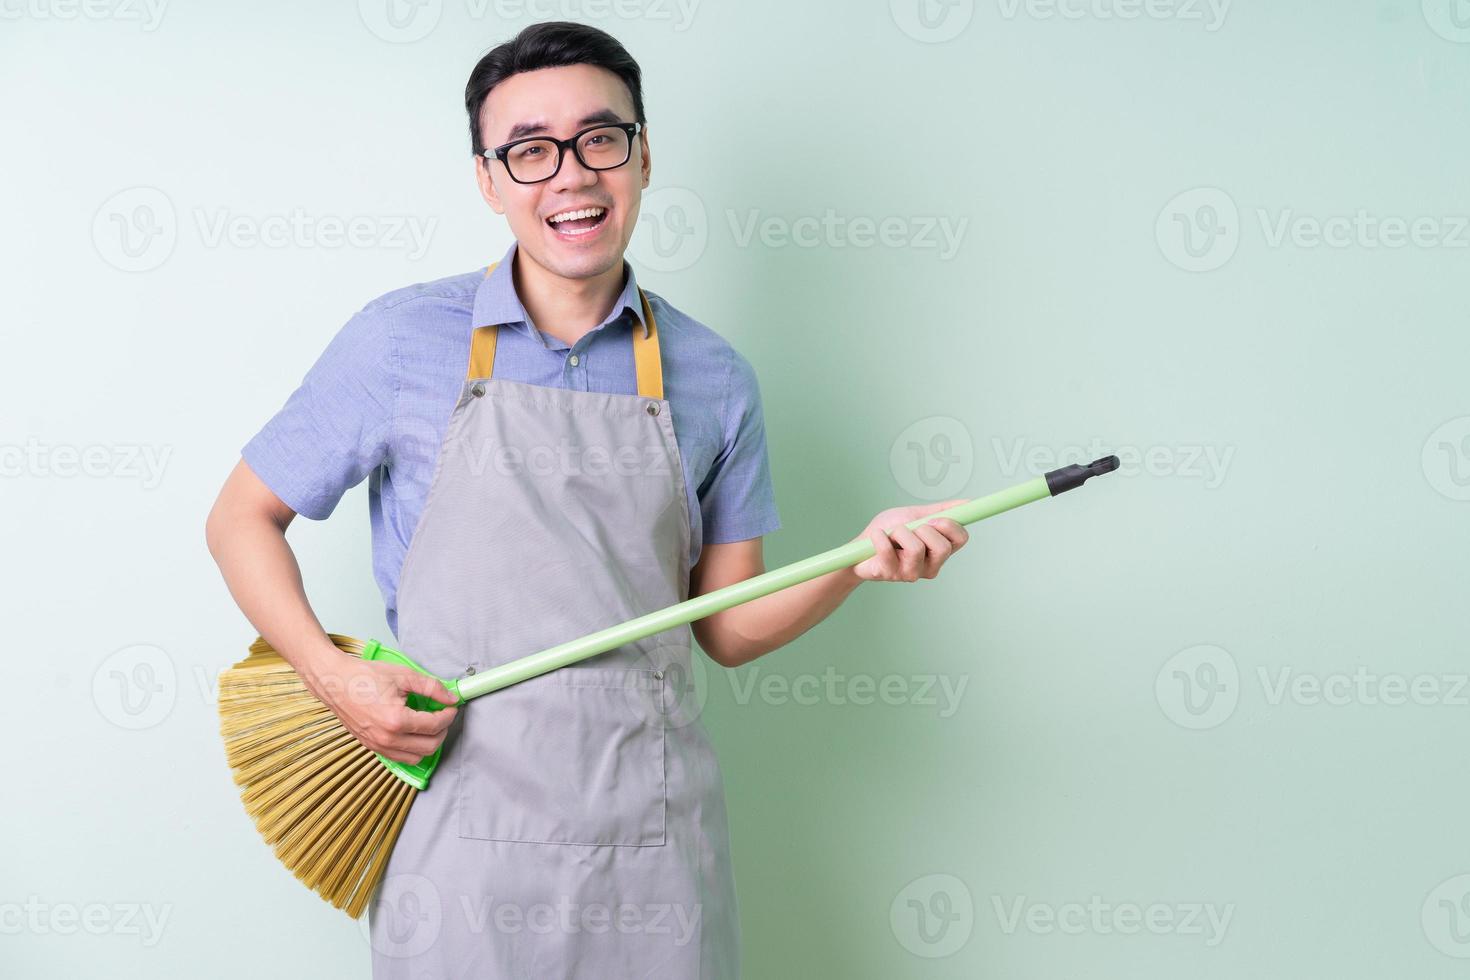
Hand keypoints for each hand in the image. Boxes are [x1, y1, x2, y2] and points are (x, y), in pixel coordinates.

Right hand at [303, 650, 459, 764]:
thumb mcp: (404, 676)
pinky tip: (414, 732)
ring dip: (429, 743)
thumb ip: (432, 688)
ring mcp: (378, 746)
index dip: (448, 716)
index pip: (434, 726)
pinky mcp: (372, 747)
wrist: (335, 682)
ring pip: (416, 758)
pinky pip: (400, 757)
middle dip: (442, 731)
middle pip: (429, 747)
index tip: (451, 706)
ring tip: (430, 724)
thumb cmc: (365, 676)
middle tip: (443, 715)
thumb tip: (451, 698)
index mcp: (396, 720)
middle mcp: (387, 739)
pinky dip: (413, 748)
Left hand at [850, 499, 969, 582]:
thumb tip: (967, 503)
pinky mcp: (890, 574)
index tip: (934, 519)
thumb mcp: (915, 515)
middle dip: (923, 529)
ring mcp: (911, 573)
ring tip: (891, 534)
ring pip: (916, 549)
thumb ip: (940, 510)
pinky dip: (879, 537)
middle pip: (943, 547)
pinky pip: (888, 551)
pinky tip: (877, 538)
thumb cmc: (888, 532)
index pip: (961, 539)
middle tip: (910, 528)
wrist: (858, 547)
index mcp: (939, 550)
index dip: (950, 525)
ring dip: (899, 533)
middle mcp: (930, 565)